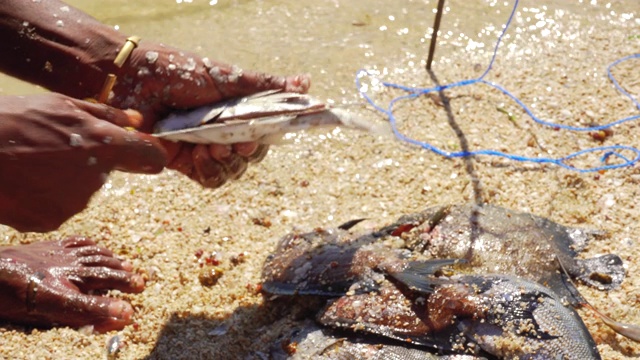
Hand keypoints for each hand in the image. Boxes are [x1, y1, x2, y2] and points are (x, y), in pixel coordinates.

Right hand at [0, 93, 166, 231]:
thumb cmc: (12, 120)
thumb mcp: (61, 104)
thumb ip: (106, 115)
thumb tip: (137, 120)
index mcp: (105, 145)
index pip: (152, 156)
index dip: (148, 153)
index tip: (141, 152)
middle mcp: (96, 179)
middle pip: (106, 172)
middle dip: (87, 161)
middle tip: (52, 146)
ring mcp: (74, 203)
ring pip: (79, 190)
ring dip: (63, 179)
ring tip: (31, 162)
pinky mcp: (51, 220)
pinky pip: (57, 207)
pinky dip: (43, 197)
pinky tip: (23, 181)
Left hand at [0, 237, 143, 332]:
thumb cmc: (11, 298)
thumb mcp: (47, 314)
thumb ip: (85, 315)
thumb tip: (121, 316)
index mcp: (63, 289)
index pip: (97, 296)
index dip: (116, 301)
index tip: (132, 307)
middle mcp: (66, 269)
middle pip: (102, 272)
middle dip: (123, 278)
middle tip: (139, 283)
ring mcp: (60, 254)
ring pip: (94, 255)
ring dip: (113, 260)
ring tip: (126, 265)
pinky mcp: (50, 245)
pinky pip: (79, 242)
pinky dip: (94, 246)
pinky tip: (100, 248)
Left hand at [109, 42, 310, 187]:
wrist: (131, 81)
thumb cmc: (178, 72)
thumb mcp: (227, 77)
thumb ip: (265, 86)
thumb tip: (306, 83)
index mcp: (235, 111)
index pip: (264, 133)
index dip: (267, 138)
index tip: (263, 134)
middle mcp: (222, 131)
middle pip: (250, 157)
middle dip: (248, 153)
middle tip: (239, 142)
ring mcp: (204, 148)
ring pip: (233, 171)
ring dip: (228, 162)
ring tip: (214, 146)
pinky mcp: (183, 162)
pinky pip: (209, 179)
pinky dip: (210, 170)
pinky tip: (200, 155)